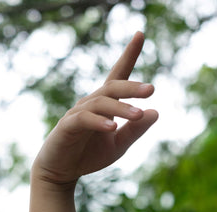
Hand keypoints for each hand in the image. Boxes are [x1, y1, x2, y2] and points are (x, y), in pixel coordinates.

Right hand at [31, 31, 157, 186]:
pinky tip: (112, 127)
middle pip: (112, 87)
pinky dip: (99, 122)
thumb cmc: (88, 155)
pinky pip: (84, 119)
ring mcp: (77, 113)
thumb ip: (135, 130)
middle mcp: (91, 103)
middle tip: (151, 90)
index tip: (140, 34)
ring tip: (138, 114)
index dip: (129, 55)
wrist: (60, 172)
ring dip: (121, 108)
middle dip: (131, 87)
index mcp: (104, 105)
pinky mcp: (67, 126)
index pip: (118, 75)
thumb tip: (156, 112)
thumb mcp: (118, 146)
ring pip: (101, 103)